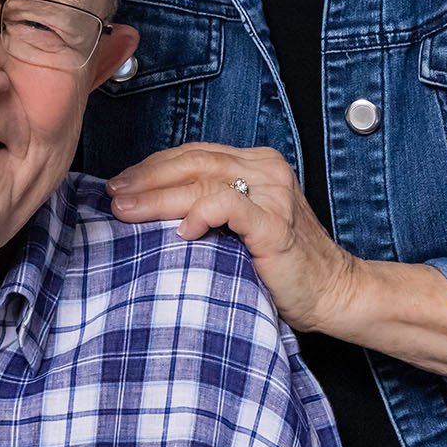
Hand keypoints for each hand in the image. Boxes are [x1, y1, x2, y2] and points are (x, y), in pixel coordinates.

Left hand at [107, 144, 446, 385]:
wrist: (334, 293)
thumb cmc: (281, 267)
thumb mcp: (238, 227)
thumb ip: (206, 208)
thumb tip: (144, 207)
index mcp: (256, 164)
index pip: (192, 154)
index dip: (150, 167)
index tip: (118, 186)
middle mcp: (265, 170)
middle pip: (192, 162)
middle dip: (145, 179)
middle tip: (113, 198)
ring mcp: (273, 194)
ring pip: (202, 179)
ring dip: (158, 195)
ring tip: (128, 211)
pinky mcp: (275, 223)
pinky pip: (227, 205)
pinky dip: (198, 213)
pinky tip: (179, 231)